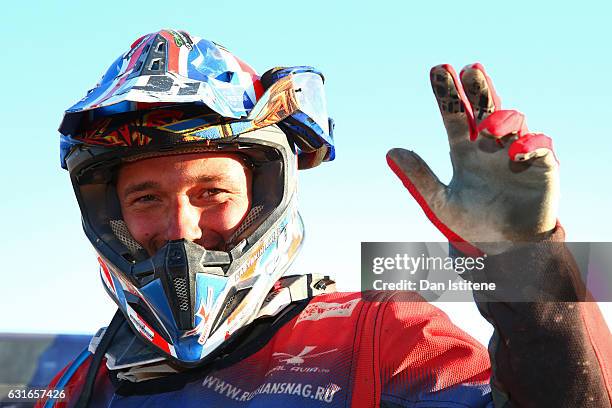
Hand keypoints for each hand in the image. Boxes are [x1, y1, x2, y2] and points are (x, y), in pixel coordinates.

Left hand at [387, 63, 558, 253]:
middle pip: (485, 107)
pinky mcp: (543, 167)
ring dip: (501, 120)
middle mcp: (490, 145)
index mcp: (464, 150)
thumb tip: (390, 151)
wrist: (503, 250)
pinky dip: (531, 145)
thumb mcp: (439, 202)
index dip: (447, 93)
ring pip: (513, 121)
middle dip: (478, 87)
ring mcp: (516, 152)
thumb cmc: (471, 223)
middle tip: (470, 69)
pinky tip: (516, 151)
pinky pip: (541, 146)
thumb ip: (419, 177)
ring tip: (488, 130)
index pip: (455, 115)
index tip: (438, 70)